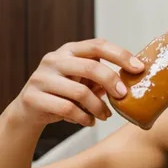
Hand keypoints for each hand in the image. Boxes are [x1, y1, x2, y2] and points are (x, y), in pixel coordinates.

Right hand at [12, 38, 144, 127]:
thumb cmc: (62, 94)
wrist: (28, 111)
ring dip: (98, 107)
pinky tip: (89, 122)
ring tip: (105, 116)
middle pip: (91, 67)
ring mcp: (42, 78)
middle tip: (123, 96)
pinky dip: (83, 118)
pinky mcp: (34, 97)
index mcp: (68, 51)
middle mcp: (54, 60)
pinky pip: (67, 109)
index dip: (121, 55)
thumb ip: (100, 78)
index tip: (139, 68)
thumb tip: (133, 79)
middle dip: (112, 82)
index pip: (98, 45)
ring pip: (80, 92)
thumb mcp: (81, 82)